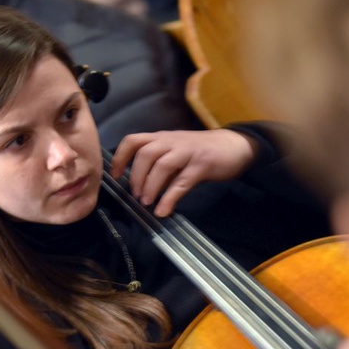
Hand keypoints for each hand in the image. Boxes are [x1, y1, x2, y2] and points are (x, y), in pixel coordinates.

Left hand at [110, 129, 257, 216]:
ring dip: (150, 186)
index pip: (133, 140)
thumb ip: (158, 164)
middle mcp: (171, 141)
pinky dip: (170, 198)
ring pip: (162, 165)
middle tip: (135, 195)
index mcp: (162, 138)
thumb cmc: (200, 151)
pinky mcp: (202, 165)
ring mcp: (187, 152)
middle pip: (145, 153)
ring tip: (146, 202)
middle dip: (135, 176)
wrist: (234, 145)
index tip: (115, 176)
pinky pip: (182, 182)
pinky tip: (164, 210)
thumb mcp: (175, 152)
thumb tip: (138, 184)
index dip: (120, 157)